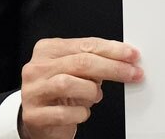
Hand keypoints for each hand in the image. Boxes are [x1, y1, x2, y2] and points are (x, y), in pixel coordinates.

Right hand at [18, 37, 142, 138]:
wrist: (41, 120)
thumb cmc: (61, 93)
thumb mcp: (77, 72)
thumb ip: (95, 61)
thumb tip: (126, 59)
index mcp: (48, 50)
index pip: (86, 44)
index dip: (113, 50)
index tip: (132, 55)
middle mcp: (36, 68)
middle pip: (81, 62)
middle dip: (112, 67)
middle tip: (132, 73)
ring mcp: (32, 91)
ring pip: (68, 83)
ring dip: (91, 90)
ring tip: (96, 95)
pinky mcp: (33, 115)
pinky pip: (63, 113)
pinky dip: (80, 113)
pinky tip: (82, 112)